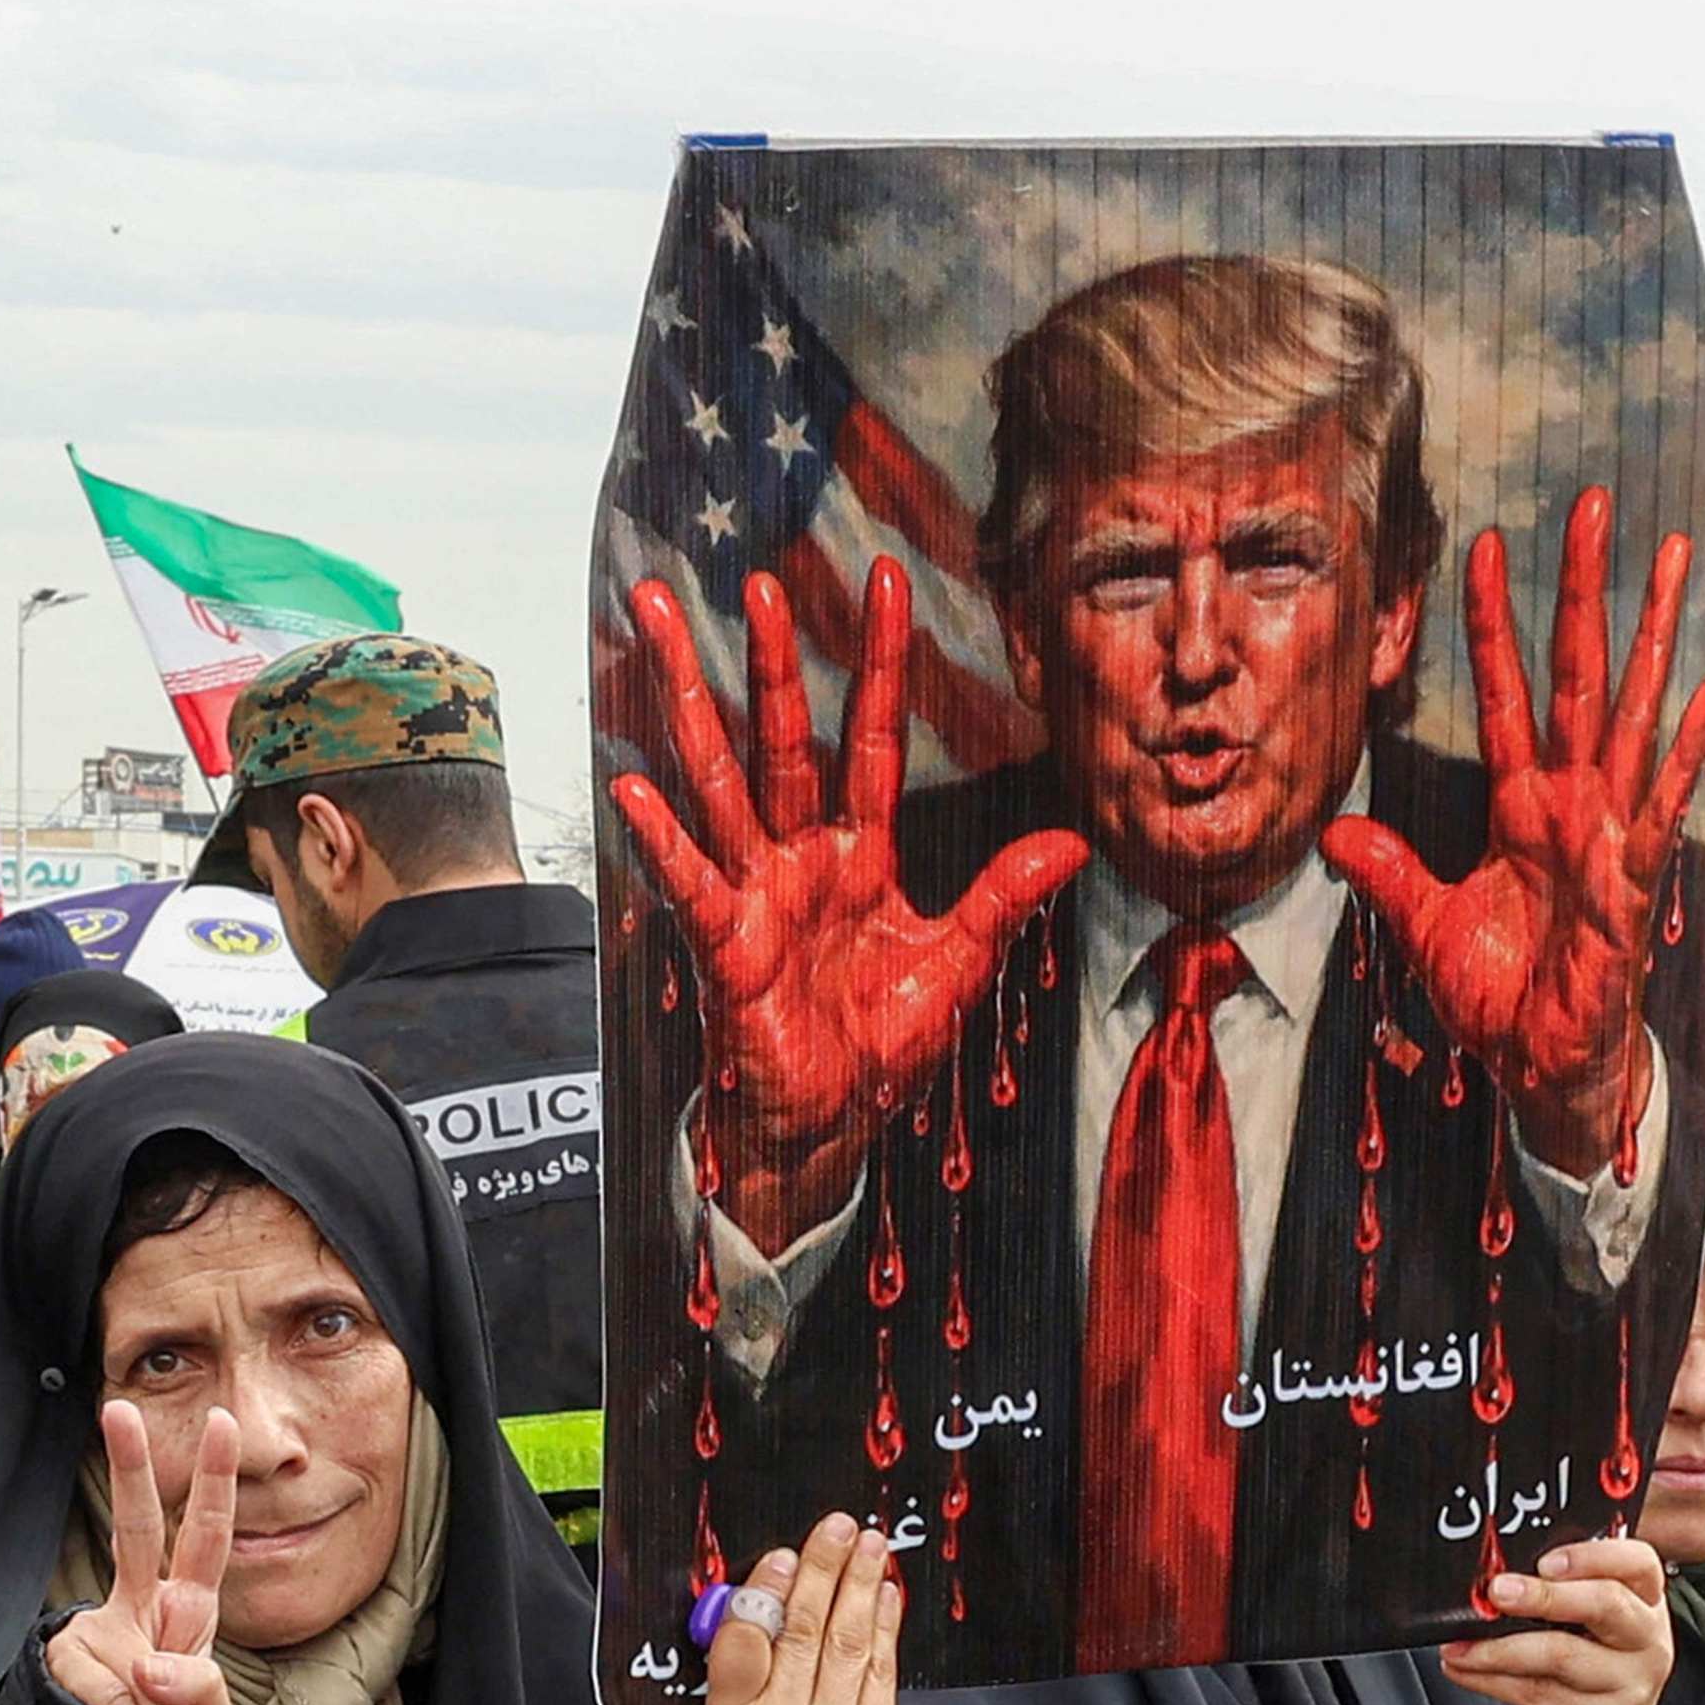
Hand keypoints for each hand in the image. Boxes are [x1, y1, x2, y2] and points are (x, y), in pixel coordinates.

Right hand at [42, 1403, 240, 1704]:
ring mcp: (97, 1635)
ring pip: (146, 1671)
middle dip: (129, 1470)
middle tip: (120, 1410)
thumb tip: (147, 1672)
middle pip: (134, 1529)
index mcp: (184, 1604)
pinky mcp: (67, 1671)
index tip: (225, 1420)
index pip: (203, 1535)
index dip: (215, 1481)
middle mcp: (137, 1605)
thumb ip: (197, 1694)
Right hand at [612, 564, 1087, 1252]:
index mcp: (858, 853)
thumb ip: (1001, 900)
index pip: (870, 737)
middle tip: (755, 576)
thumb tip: (1072, 843)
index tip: (886, 583)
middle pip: (780, 738)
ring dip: (688, 702)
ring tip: (658, 623)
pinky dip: (662, 839)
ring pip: (718, 780)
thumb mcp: (955, 965)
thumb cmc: (878, 1048)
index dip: (880, 665)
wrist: (827, 1128)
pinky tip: (632, 787)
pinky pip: (689, 881)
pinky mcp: (724, 944)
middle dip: (769, 660)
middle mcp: (799, 857)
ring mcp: (754, 892)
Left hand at [1321, 488, 1704, 1178]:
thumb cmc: (1504, 1001)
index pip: (1505, 693)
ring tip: (1675, 558)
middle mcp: (1572, 804)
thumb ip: (1387, 874)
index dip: (1494, 624)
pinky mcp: (1631, 884)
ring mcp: (1609, 835)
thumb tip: (1334, 832)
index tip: (1488, 549)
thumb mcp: (1427, 927)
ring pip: (1633, 713)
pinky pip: (1659, 807)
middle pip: (1578, 674)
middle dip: (1584, 589)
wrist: (1545, 1072)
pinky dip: (1686, 752)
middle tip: (1595, 502)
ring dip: (1655, 633)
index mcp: (1522, 808)